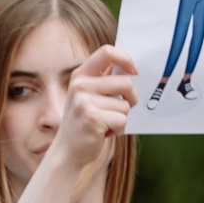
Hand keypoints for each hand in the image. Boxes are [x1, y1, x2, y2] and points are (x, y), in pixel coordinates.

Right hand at [45, 46, 138, 181]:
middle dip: (131, 99)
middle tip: (119, 109)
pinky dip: (119, 129)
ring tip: (106, 122)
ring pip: (126, 104)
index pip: (107, 52)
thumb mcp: (90, 95)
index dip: (126, 59)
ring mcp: (84, 101)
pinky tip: (104, 132)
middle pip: (126, 82)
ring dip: (122, 117)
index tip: (135, 72)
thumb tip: (131, 67)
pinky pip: (122, 119)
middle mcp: (80, 85)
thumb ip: (105, 80)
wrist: (68, 150)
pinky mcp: (92, 117)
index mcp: (81, 75)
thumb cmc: (86, 121)